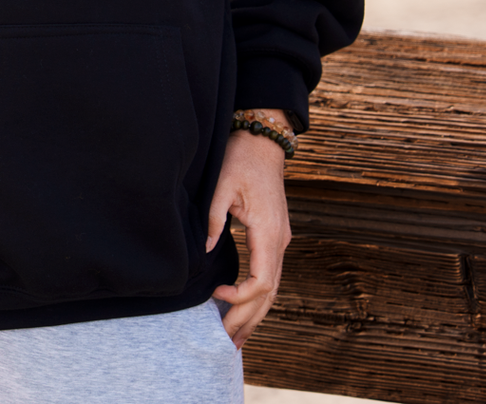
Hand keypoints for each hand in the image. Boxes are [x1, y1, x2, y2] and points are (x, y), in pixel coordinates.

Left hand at [206, 111, 290, 348]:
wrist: (263, 142)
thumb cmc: (241, 159)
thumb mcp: (221, 185)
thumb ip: (212, 219)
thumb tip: (204, 253)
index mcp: (269, 231)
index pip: (263, 280)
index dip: (241, 297)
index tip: (216, 297)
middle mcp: (281, 241)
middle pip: (269, 292)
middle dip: (247, 318)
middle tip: (224, 343)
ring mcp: (281, 240)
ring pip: (273, 288)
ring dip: (255, 314)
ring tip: (237, 340)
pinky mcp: (275, 238)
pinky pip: (269, 275)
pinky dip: (258, 297)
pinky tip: (245, 310)